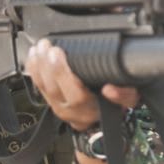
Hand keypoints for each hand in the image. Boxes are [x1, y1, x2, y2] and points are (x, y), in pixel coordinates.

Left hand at [24, 39, 139, 131]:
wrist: (102, 117)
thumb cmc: (115, 103)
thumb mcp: (130, 99)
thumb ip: (125, 95)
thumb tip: (111, 90)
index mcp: (91, 109)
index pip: (74, 95)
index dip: (63, 73)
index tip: (59, 52)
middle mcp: (71, 111)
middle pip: (54, 90)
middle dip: (47, 64)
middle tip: (46, 45)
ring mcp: (58, 107)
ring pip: (43, 88)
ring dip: (38, 65)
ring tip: (39, 47)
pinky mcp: (50, 102)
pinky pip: (38, 87)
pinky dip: (34, 70)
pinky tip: (34, 56)